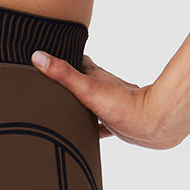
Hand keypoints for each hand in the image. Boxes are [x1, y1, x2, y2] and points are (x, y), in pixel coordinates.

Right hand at [30, 51, 186, 150]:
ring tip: (63, 110)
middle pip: (83, 81)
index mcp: (95, 76)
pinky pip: (100, 126)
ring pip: (91, 102)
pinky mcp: (116, 124)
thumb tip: (38, 56)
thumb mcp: (86, 88)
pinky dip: (91, 127)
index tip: (48, 56)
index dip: (63, 56)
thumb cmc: (123, 105)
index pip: (76, 60)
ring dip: (79, 105)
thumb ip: (63, 73)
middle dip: (68, 82)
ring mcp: (110, 105)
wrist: (152, 124)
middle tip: (52, 85)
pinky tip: (85, 133)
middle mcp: (103, 88)